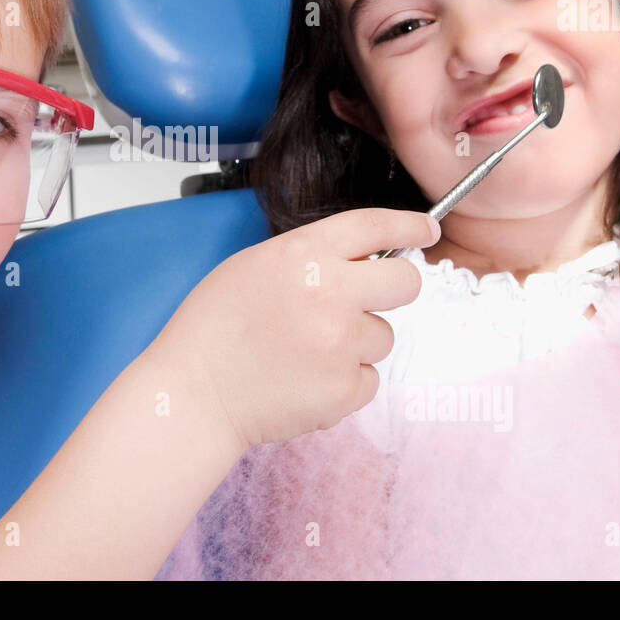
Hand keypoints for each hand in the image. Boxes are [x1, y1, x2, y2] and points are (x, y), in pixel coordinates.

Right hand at [148, 208, 438, 448]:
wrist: (194, 393)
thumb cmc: (213, 328)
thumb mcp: (254, 265)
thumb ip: (310, 256)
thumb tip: (360, 258)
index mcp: (304, 254)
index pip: (376, 226)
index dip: (409, 226)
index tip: (425, 230)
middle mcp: (331, 293)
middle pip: (405, 282)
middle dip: (393, 288)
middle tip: (364, 301)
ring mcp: (341, 344)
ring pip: (383, 336)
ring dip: (356, 343)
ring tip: (306, 352)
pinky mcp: (345, 389)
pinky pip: (369, 379)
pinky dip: (345, 382)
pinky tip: (306, 379)